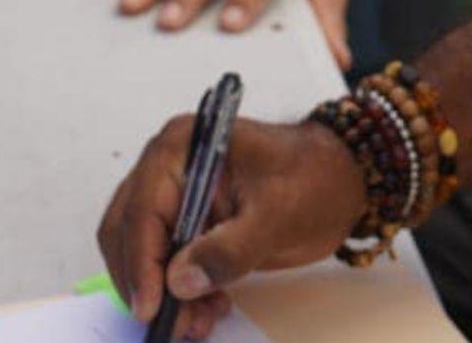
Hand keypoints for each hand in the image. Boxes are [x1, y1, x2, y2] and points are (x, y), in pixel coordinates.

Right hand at [99, 116, 365, 336]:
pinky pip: (165, 261)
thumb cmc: (314, 179)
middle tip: (175, 324)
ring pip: (143, 251)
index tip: (151, 308)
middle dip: (147, 282)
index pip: (144, 208)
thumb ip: (229, 249)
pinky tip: (207, 310)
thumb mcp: (278, 215)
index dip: (142, 262)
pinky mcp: (188, 221)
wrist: (342, 180)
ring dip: (162, 292)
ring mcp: (175, 194)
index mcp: (184, 146)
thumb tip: (179, 281)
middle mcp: (168, 166)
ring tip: (198, 322)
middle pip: (129, 230)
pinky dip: (178, 291)